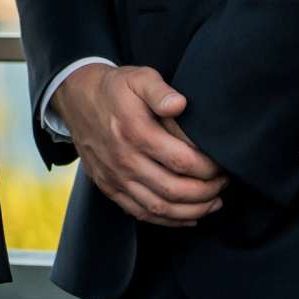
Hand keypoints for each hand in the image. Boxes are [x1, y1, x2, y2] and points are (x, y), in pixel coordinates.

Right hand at [55, 63, 228, 226]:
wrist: (75, 98)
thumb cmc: (114, 89)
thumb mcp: (137, 77)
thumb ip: (160, 90)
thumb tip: (180, 104)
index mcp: (135, 132)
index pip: (182, 161)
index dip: (209, 168)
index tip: (222, 165)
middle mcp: (124, 159)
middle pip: (174, 190)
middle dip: (206, 192)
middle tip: (223, 184)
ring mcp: (114, 177)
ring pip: (160, 207)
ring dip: (192, 211)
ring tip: (213, 202)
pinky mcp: (108, 187)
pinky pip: (141, 213)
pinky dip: (168, 221)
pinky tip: (188, 216)